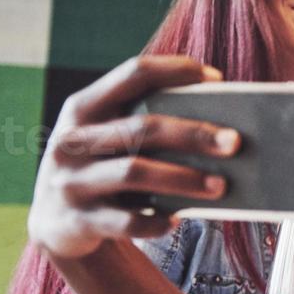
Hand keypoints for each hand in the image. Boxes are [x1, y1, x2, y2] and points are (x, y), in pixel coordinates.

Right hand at [28, 56, 238, 259]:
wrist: (58, 221)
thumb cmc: (105, 166)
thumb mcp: (111, 138)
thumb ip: (148, 124)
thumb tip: (220, 126)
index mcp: (83, 108)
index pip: (132, 75)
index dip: (175, 71)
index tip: (216, 78)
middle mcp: (71, 141)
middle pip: (141, 128)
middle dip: (193, 134)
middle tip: (235, 142)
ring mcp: (71, 181)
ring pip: (134, 173)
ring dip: (183, 179)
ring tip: (221, 185)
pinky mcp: (77, 220)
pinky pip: (124, 222)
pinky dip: (154, 221)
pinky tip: (176, 220)